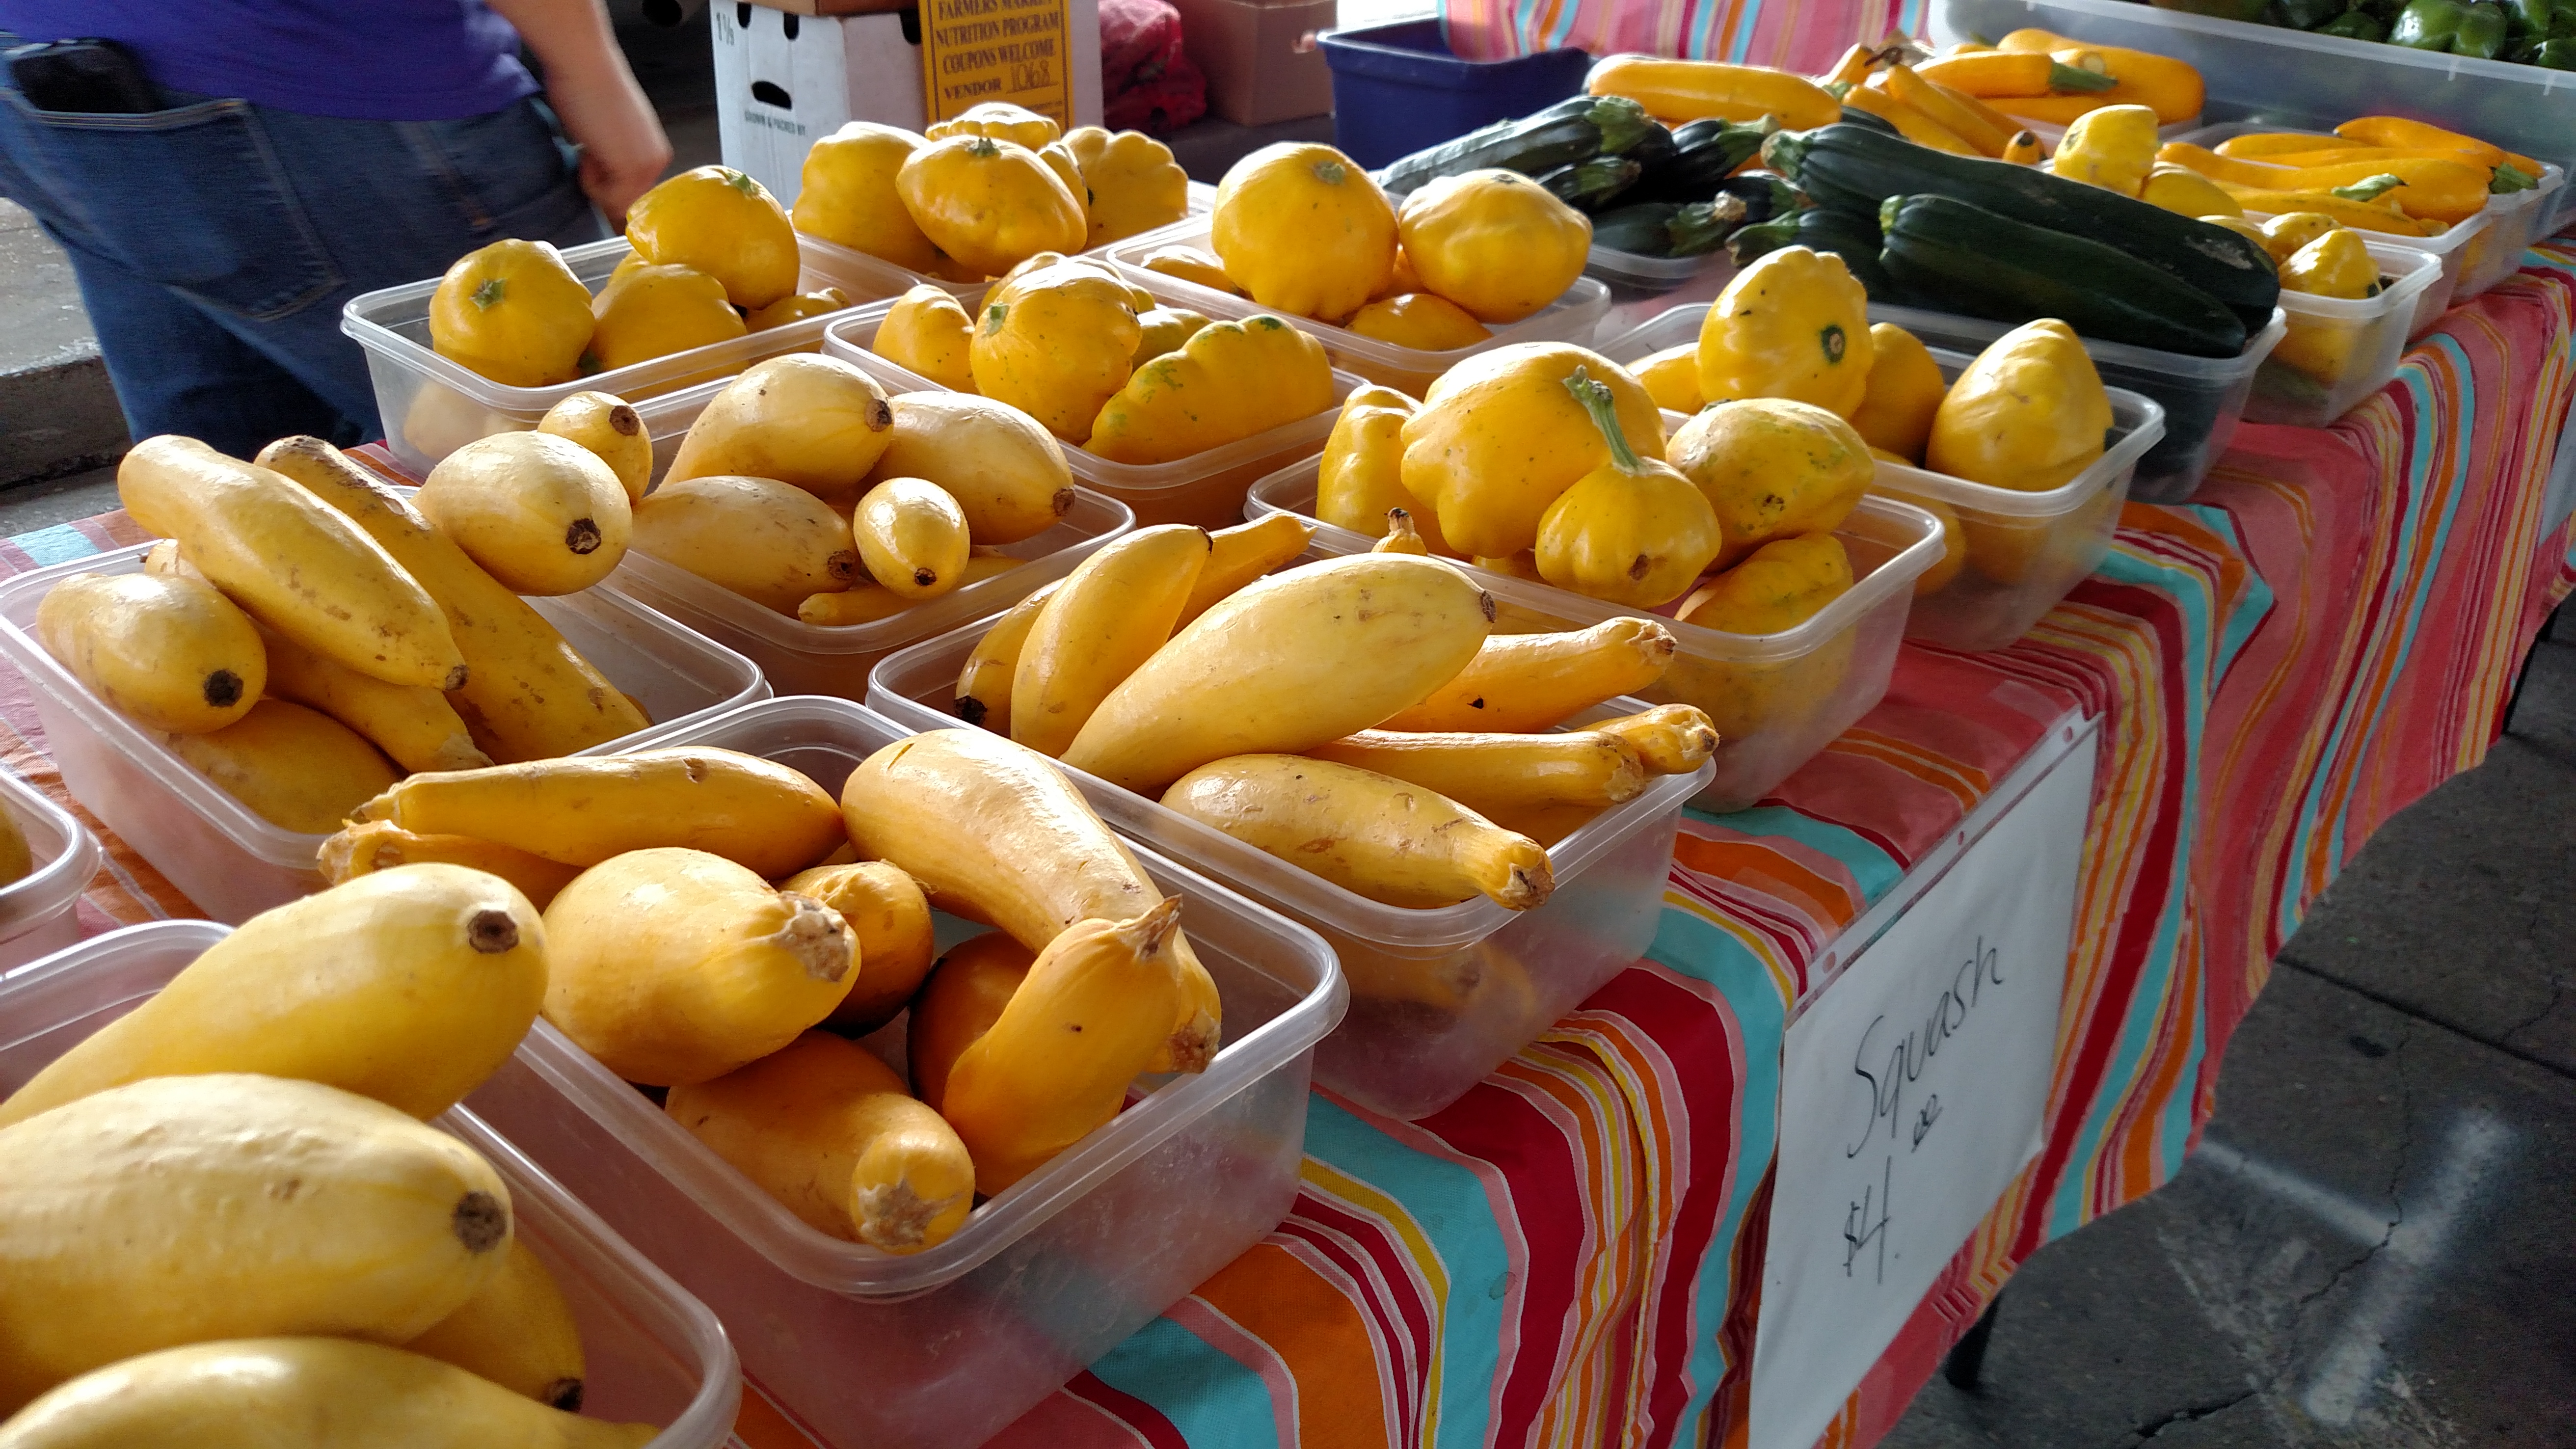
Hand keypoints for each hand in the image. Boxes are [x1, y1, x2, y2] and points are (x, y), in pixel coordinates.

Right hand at [487, 0, 673, 226]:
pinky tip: (588, 146)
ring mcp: (650, 167)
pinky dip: (590, 181)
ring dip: (593, 182)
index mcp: (655, 152)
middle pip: (624, 202)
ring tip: (589, 144)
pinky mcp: (634, 170)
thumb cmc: (586, 87)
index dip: (603, 182)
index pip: (630, 193)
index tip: (591, 153)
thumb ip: (613, 159)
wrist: (582, 63)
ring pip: (615, 204)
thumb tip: (605, 190)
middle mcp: (659, 161)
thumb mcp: (608, 134)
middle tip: (589, 147)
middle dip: (599, 184)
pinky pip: (608, 200)